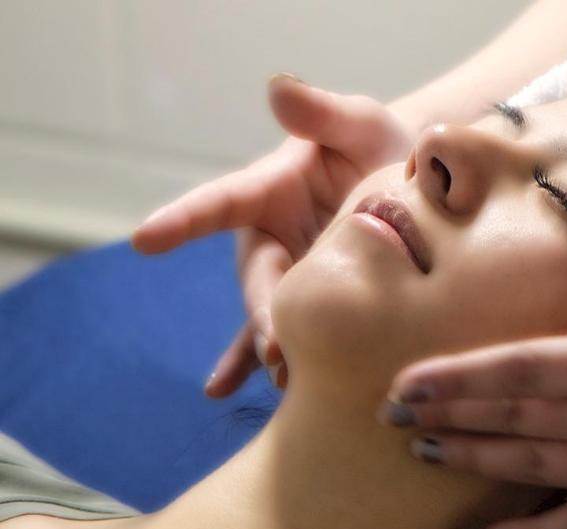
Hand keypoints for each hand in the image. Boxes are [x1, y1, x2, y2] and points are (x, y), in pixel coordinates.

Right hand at [132, 74, 414, 396]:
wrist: (415, 189)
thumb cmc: (376, 146)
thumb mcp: (359, 122)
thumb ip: (322, 111)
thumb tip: (277, 88)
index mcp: (268, 191)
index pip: (220, 204)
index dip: (185, 220)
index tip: (146, 239)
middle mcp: (269, 239)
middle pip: (256, 278)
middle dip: (263, 311)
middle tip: (276, 343)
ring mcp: (290, 276)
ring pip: (269, 316)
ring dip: (271, 347)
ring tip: (280, 374)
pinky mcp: (314, 304)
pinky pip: (289, 338)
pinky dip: (276, 365)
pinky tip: (275, 396)